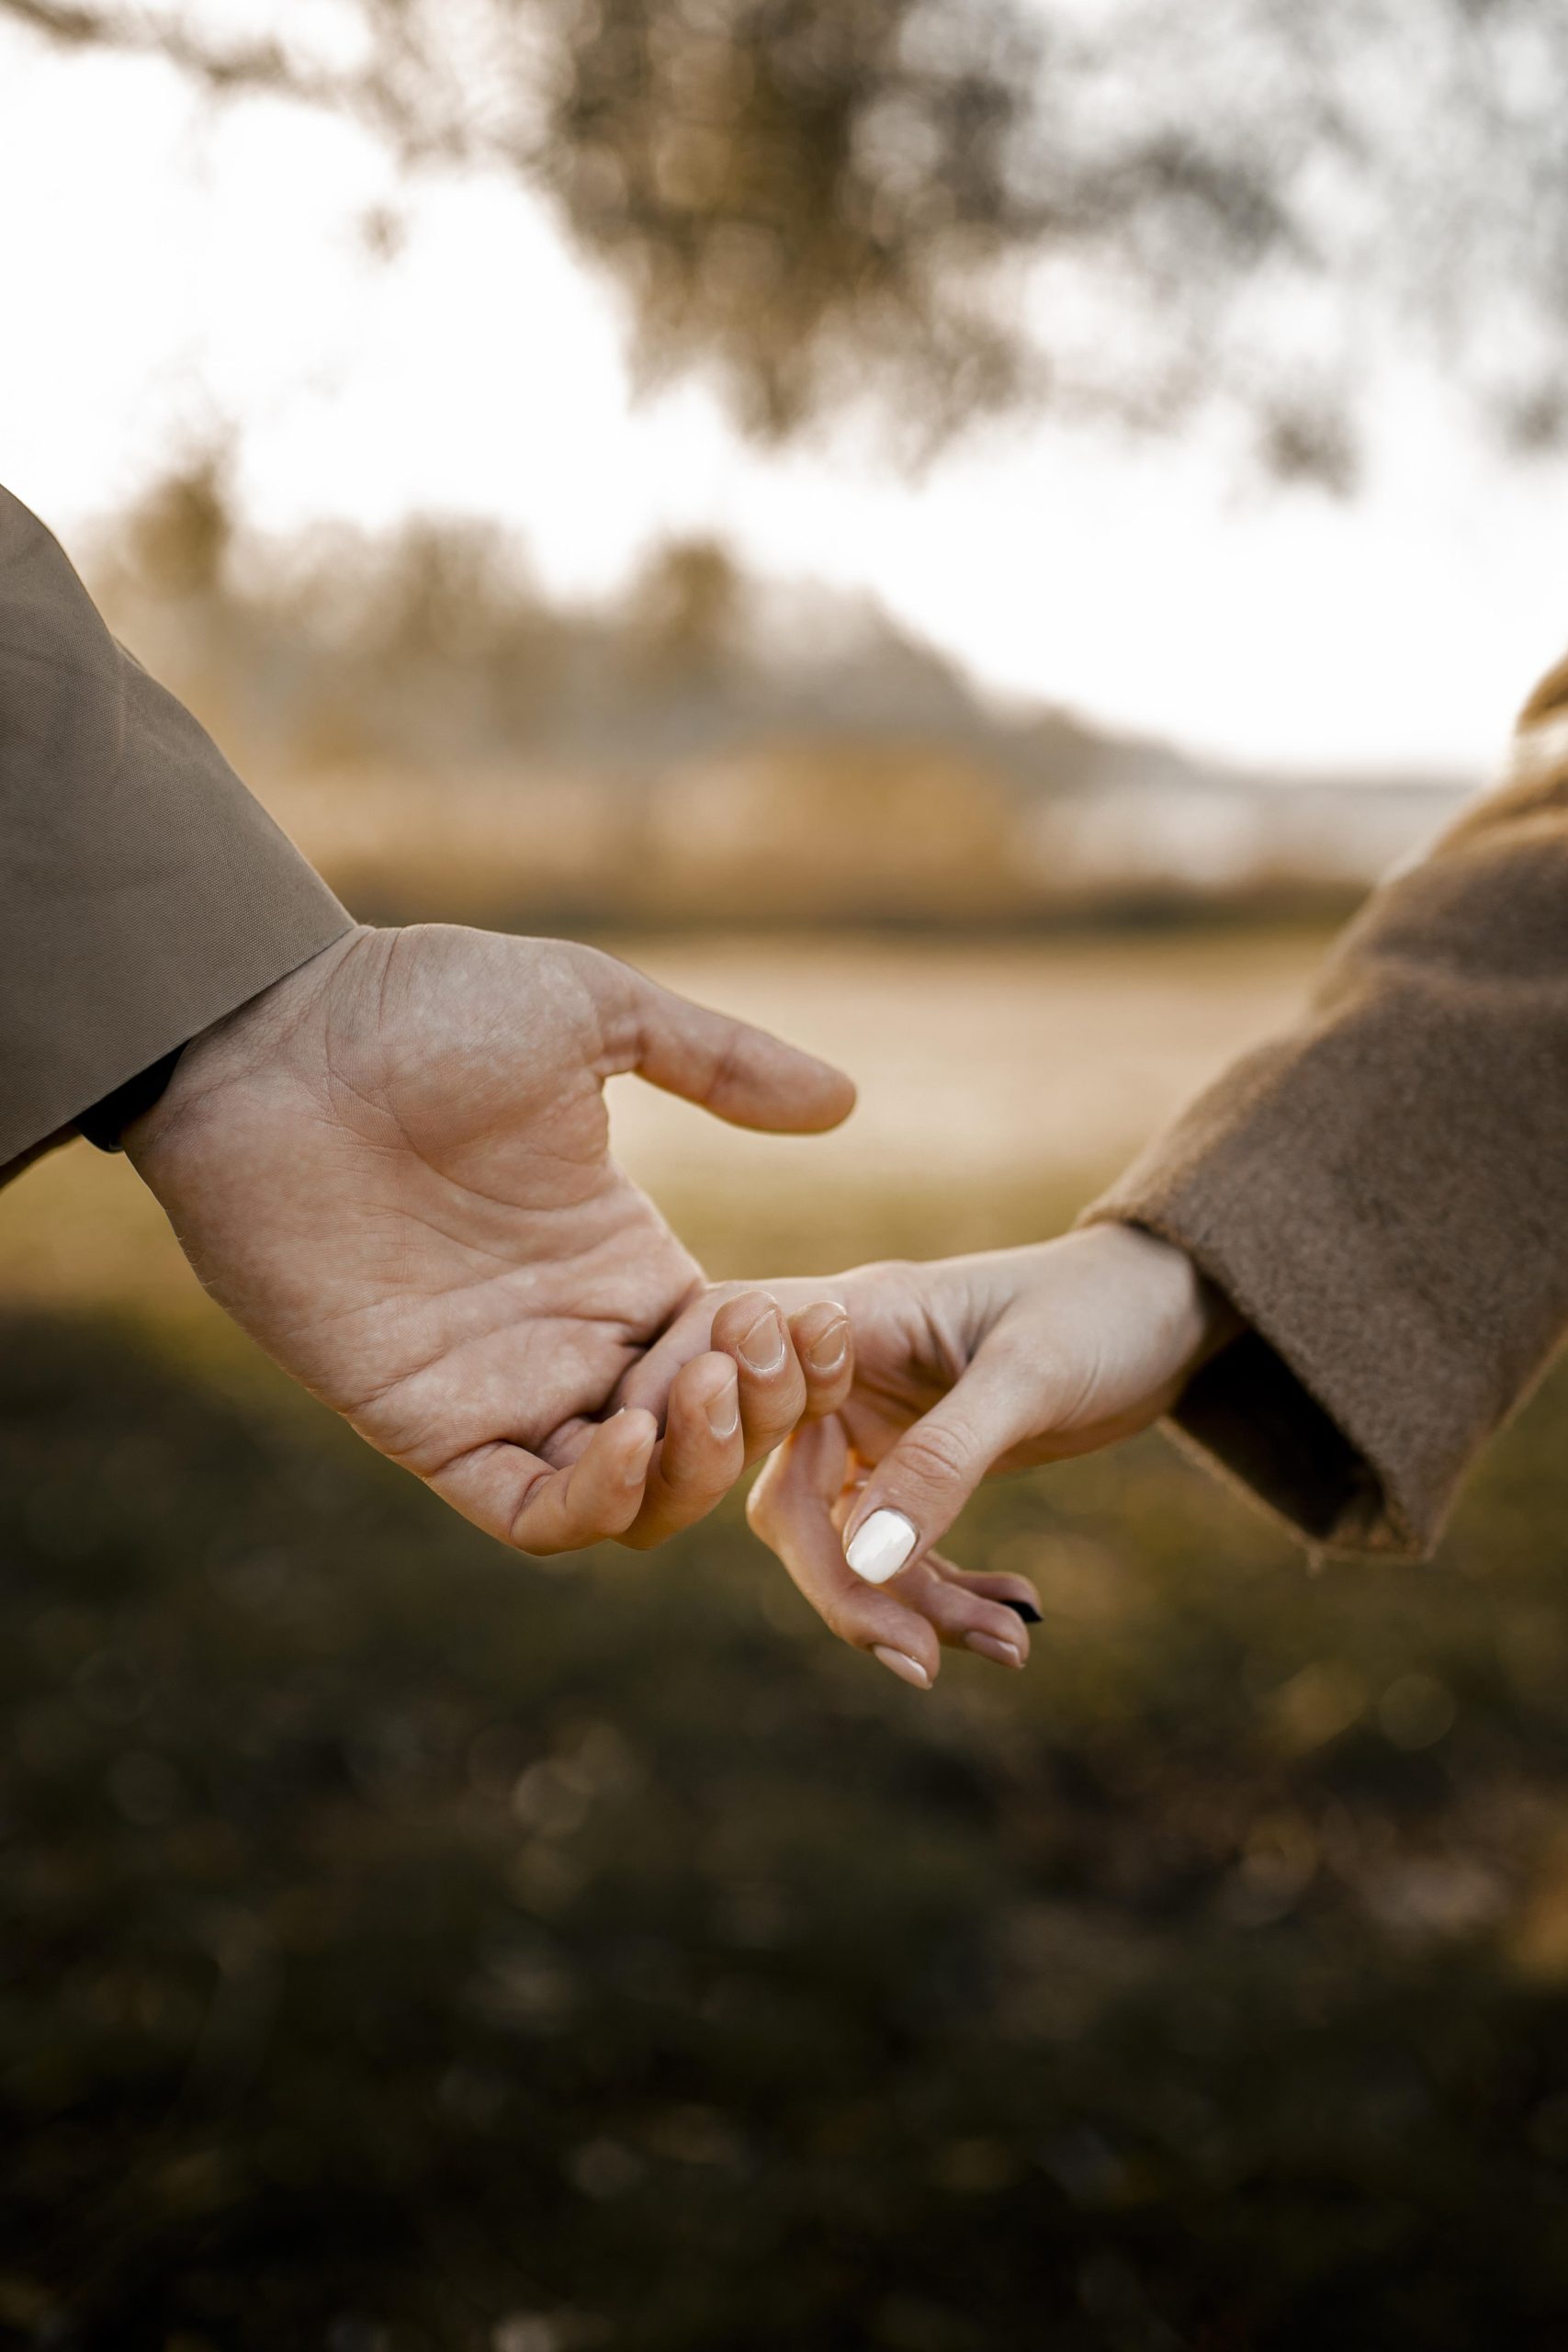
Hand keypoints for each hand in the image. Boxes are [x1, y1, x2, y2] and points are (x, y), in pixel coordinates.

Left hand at [126, 924, 855, 1551]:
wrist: (272, 1036)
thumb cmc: (421, 1007)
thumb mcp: (594, 1013)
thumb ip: (720, 1062)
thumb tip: (843, 1100)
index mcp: (623, 1260)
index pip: (743, 1359)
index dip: (791, 1360)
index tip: (806, 1315)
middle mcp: (574, 1339)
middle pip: (706, 1444)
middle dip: (758, 1416)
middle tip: (746, 1347)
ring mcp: (504, 1388)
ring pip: (635, 1502)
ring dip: (694, 1469)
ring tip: (698, 1386)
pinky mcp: (427, 1424)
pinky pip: (529, 1513)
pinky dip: (595, 1505)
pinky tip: (627, 1436)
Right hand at [623, 1225, 1235, 1684]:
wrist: (1170, 1304)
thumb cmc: (1104, 1307)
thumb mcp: (1033, 1378)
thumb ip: (945, 1459)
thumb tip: (865, 1560)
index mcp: (847, 1320)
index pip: (731, 1387)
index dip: (697, 1454)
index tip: (695, 1522)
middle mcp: (841, 1374)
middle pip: (790, 1502)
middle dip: (850, 1591)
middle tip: (921, 1661)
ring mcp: (873, 1425)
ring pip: (848, 1547)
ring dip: (915, 1608)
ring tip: (1011, 1643)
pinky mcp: (912, 1467)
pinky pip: (898, 1555)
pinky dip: (945, 1597)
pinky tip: (1018, 1608)